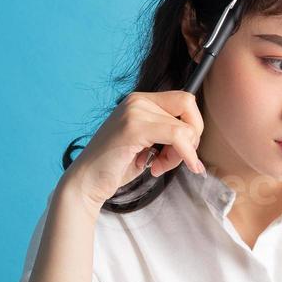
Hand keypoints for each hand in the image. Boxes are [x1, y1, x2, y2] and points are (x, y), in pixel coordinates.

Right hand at [60, 90, 206, 209]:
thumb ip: (167, 130)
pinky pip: (178, 137)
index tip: (183, 148)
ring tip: (157, 165)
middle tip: (173, 159)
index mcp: (141, 101)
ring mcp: (135, 112)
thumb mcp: (147, 142)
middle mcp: (138, 101)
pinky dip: (183, 156)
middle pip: (189, 108)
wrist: (86, 181)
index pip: (185, 100)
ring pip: (185, 128)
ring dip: (180, 154)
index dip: (193, 126)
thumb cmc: (116, 165)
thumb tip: (195, 132)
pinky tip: (159, 169)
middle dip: (191, 139)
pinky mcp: (134, 128)